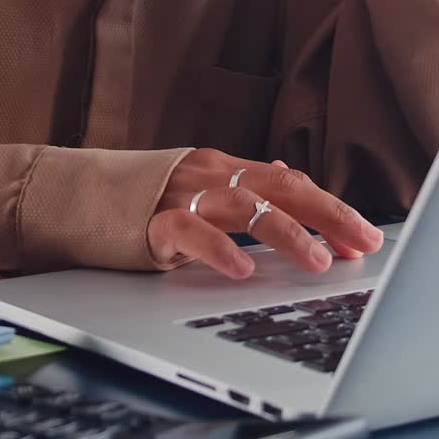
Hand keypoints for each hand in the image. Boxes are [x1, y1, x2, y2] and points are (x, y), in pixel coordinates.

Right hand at [147, 149, 383, 279]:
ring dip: (287, 233)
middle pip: (282, 186)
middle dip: (329, 214)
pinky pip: (191, 232)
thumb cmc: (142, 200)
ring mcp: (182, 196)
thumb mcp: (202, 190)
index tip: (364, 237)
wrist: (75, 195)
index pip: (292, 183)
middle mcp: (212, 175)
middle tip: (363, 242)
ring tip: (318, 261)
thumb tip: (291, 179)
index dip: (331, 209)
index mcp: (227, 168)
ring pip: (245, 204)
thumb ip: (244, 189)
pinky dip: (220, 250)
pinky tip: (243, 270)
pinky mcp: (151, 222)